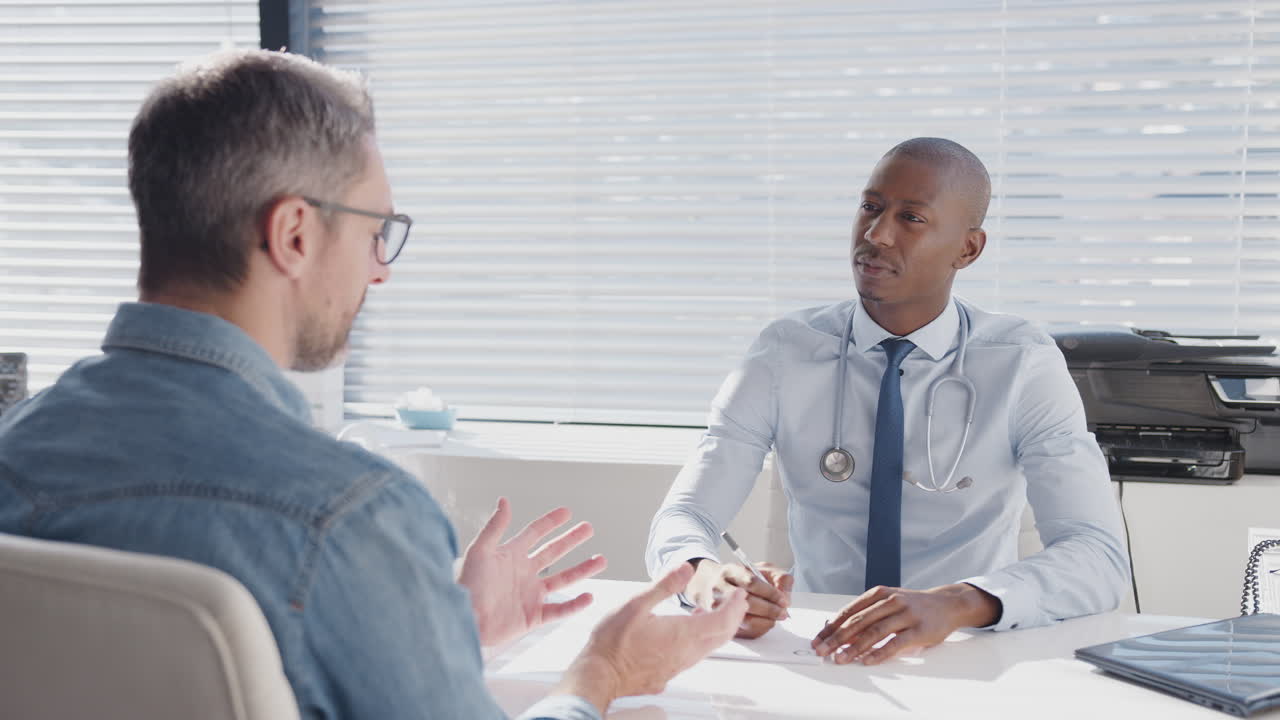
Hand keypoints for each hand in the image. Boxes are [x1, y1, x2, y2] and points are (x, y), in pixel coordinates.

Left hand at [457, 497, 606, 646]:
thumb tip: (504, 500)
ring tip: (601, 560)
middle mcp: (523, 573)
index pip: (535, 533)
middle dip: (571, 540)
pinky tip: (589, 595)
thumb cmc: (467, 585)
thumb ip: (495, 527)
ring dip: (582, 569)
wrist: (465, 620)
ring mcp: (530, 594)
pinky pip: (560, 610)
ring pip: (563, 579)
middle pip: (553, 552)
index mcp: (511, 555)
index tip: (567, 512)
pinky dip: (575, 605)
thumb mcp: (480, 551)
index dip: (550, 522)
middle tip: (588, 528)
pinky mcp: (533, 616)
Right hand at [555, 563, 748, 714]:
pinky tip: (690, 631)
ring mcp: (678, 665)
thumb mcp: (636, 604)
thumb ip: (664, 585)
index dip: (735, 606)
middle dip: (734, 617)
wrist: (599, 676)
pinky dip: (703, 639)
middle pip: (722, 635)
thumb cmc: (613, 643)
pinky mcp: (668, 672)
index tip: (740, 594)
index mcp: (682, 634)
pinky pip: (695, 655)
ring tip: (715, 612)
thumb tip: (687, 567)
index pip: (722, 620)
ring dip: (719, 628)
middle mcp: (686, 653)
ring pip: (709, 646)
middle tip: (737, 602)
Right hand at [686, 558, 792, 637]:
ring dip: (765, 621)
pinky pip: (742, 630)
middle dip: (770, 609)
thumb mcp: (762, 569)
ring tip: (775, 618)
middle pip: (748, 602)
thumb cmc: (741, 578)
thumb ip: (779, 578)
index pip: (752, 582)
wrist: (712, 584)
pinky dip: (758, 628)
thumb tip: (785, 598)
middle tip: (783, 612)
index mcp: (730, 571)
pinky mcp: (718, 622)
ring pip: (744, 619)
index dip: (771, 593)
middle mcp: (719, 588)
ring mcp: (716, 607)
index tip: (783, 600)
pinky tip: (764, 622)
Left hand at [811, 583, 1000, 664]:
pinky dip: (880, 653)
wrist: (947, 603)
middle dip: (836, 638)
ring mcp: (906, 614)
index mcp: (879, 593)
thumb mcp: (888, 601)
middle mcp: (891, 601)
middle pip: (858, 622)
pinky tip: (867, 661)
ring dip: (854, 648)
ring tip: (840, 658)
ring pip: (874, 632)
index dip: (831, 626)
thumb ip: (868, 613)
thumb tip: (839, 630)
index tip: (818, 639)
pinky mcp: (919, 630)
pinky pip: (896, 643)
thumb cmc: (913, 605)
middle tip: (822, 651)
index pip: (849, 611)